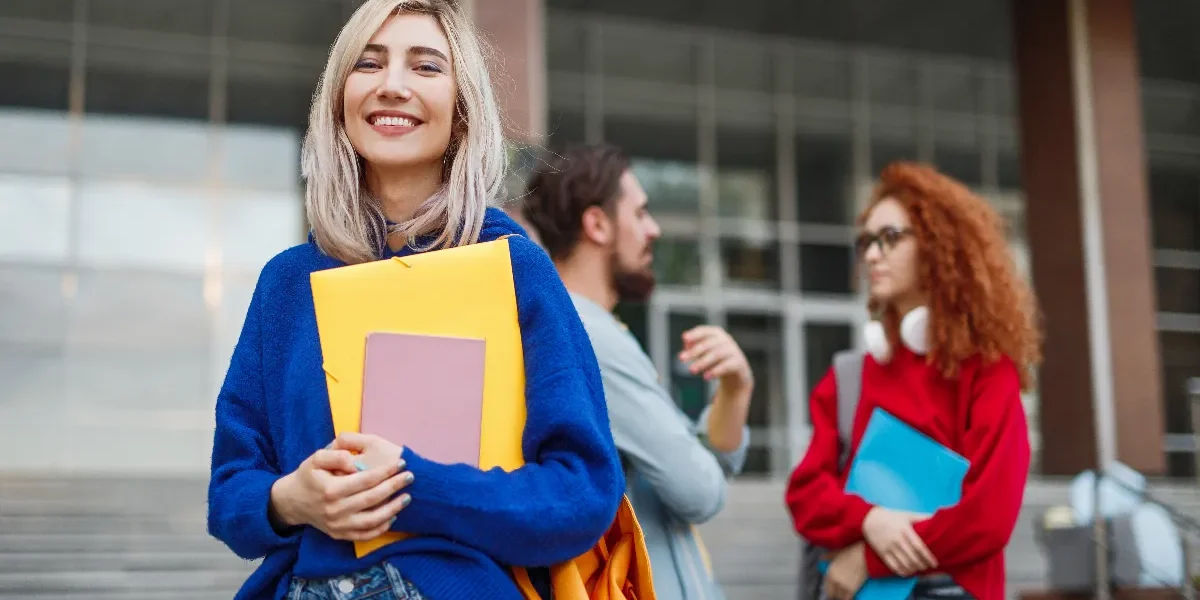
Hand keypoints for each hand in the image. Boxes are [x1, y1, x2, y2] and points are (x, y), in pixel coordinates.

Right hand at [269, 440, 412, 540]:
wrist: (292, 502)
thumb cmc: (308, 476)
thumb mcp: (316, 458)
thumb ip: (336, 455)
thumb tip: (356, 463)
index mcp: (331, 489)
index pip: (365, 479)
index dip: (386, 471)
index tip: (401, 463)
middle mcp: (335, 510)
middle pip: (372, 499)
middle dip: (394, 487)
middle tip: (410, 477)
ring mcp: (338, 525)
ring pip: (372, 520)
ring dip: (393, 509)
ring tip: (407, 497)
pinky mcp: (340, 535)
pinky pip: (365, 535)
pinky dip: (382, 527)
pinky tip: (393, 515)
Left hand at [679, 326, 752, 389]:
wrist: (737, 374)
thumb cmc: (717, 360)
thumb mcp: (705, 353)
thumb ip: (694, 348)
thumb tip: (686, 345)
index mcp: (717, 334)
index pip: (705, 331)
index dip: (695, 334)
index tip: (684, 339)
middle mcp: (726, 340)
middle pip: (708, 344)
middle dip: (694, 351)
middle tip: (681, 359)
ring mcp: (734, 351)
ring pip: (717, 354)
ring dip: (702, 362)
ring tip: (691, 370)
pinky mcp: (739, 363)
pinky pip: (727, 366)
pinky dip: (715, 371)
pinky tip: (706, 377)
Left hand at [823, 542, 867, 599]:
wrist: (863, 555)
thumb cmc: (850, 552)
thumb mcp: (836, 553)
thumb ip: (828, 557)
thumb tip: (821, 558)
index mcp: (830, 573)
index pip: (827, 588)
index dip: (830, 590)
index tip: (833, 591)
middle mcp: (834, 581)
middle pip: (832, 594)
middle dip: (836, 594)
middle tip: (840, 593)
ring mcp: (843, 586)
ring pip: (840, 597)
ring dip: (842, 596)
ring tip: (845, 594)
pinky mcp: (852, 589)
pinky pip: (848, 598)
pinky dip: (848, 598)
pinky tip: (849, 597)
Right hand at [862, 507, 936, 575]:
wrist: (869, 519)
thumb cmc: (891, 517)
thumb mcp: (907, 515)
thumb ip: (922, 518)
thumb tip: (938, 520)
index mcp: (905, 530)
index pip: (919, 547)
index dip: (928, 557)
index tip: (934, 564)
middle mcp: (897, 539)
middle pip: (913, 558)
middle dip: (922, 565)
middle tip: (927, 567)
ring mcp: (889, 547)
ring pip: (904, 564)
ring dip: (914, 570)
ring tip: (919, 569)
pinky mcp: (882, 553)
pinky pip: (893, 566)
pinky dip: (902, 572)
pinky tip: (907, 572)